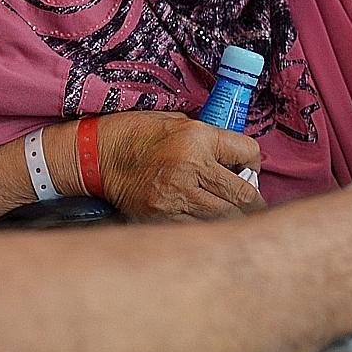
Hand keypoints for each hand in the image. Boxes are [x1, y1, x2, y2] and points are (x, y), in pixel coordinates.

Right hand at [95, 112, 264, 221]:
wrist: (94, 155)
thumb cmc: (137, 134)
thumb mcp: (179, 122)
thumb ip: (210, 140)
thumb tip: (239, 161)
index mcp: (198, 137)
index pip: (248, 152)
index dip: (255, 163)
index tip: (251, 170)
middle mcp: (191, 167)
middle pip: (243, 193)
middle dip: (255, 203)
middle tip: (258, 207)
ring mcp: (176, 196)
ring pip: (225, 217)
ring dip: (237, 220)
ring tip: (240, 220)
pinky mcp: (161, 218)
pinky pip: (198, 230)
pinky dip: (209, 230)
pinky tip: (211, 227)